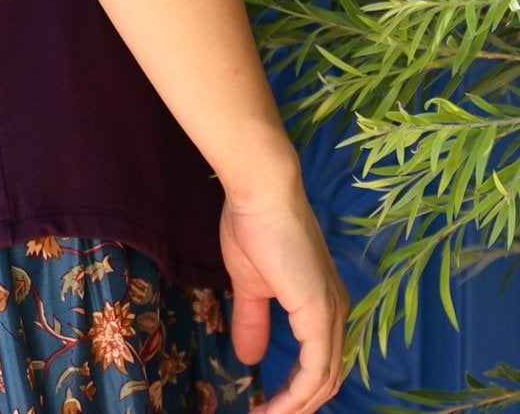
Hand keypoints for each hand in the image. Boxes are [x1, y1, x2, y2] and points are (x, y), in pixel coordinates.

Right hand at [217, 170, 350, 413]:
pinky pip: (313, 372)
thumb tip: (248, 357)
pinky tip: (272, 409)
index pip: (319, 360)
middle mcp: (337, 311)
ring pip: (322, 381)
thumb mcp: (250, 283)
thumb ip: (253, 320)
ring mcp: (331, 314)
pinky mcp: (320, 316)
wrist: (260, 193)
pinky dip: (295, 397)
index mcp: (323, 302)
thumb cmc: (253, 226)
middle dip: (296, 405)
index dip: (295, 388)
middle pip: (326, 378)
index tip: (264, 404)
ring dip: (293, 407)